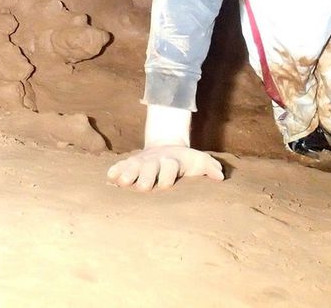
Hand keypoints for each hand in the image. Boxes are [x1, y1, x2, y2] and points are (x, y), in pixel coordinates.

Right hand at [107, 146, 223, 190]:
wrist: (166, 145)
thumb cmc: (185, 161)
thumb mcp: (199, 160)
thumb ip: (210, 167)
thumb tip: (220, 176)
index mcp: (172, 161)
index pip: (170, 168)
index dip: (167, 175)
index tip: (166, 184)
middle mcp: (156, 161)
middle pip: (150, 167)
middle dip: (146, 176)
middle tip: (141, 186)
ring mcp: (142, 161)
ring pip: (133, 166)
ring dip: (128, 173)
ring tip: (122, 182)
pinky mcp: (131, 162)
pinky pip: (121, 165)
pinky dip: (116, 170)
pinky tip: (110, 177)